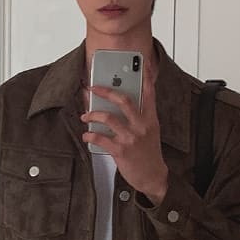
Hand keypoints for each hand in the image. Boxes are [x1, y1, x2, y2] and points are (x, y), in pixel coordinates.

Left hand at [81, 66, 167, 204]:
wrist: (153, 177)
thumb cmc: (148, 153)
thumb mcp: (149, 131)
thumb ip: (138, 116)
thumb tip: (116, 104)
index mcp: (150, 118)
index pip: (149, 93)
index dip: (145, 76)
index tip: (141, 62)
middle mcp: (142, 125)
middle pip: (123, 100)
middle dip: (105, 91)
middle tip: (93, 88)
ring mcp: (131, 138)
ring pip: (108, 118)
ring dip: (92, 115)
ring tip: (86, 116)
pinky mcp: (121, 151)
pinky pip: (100, 138)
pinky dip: (90, 135)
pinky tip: (87, 135)